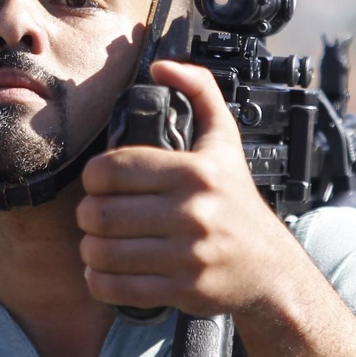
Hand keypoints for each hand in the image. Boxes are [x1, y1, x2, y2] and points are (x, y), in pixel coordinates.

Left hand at [76, 60, 290, 316]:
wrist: (268, 266)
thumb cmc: (237, 201)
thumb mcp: (225, 140)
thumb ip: (199, 91)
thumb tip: (162, 67)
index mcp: (194, 171)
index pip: (111, 170)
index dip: (94, 177)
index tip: (101, 184)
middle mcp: (192, 212)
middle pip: (99, 213)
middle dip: (87, 215)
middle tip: (94, 215)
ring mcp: (187, 255)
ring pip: (103, 251)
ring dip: (89, 249)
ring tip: (97, 242)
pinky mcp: (182, 289)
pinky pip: (116, 288)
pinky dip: (98, 281)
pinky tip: (103, 271)